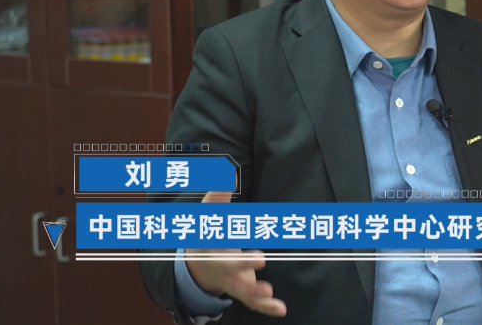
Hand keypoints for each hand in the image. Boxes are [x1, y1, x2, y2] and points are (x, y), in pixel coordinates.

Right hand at [185, 191, 286, 316]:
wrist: (200, 268)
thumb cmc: (208, 236)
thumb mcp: (208, 215)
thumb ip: (217, 196)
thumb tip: (226, 171)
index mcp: (212, 245)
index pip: (216, 237)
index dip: (223, 232)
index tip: (228, 228)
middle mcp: (221, 264)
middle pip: (230, 266)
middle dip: (243, 263)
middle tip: (260, 259)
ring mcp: (232, 280)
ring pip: (242, 289)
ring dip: (255, 291)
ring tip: (269, 292)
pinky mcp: (244, 291)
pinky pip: (254, 302)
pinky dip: (267, 307)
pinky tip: (281, 309)